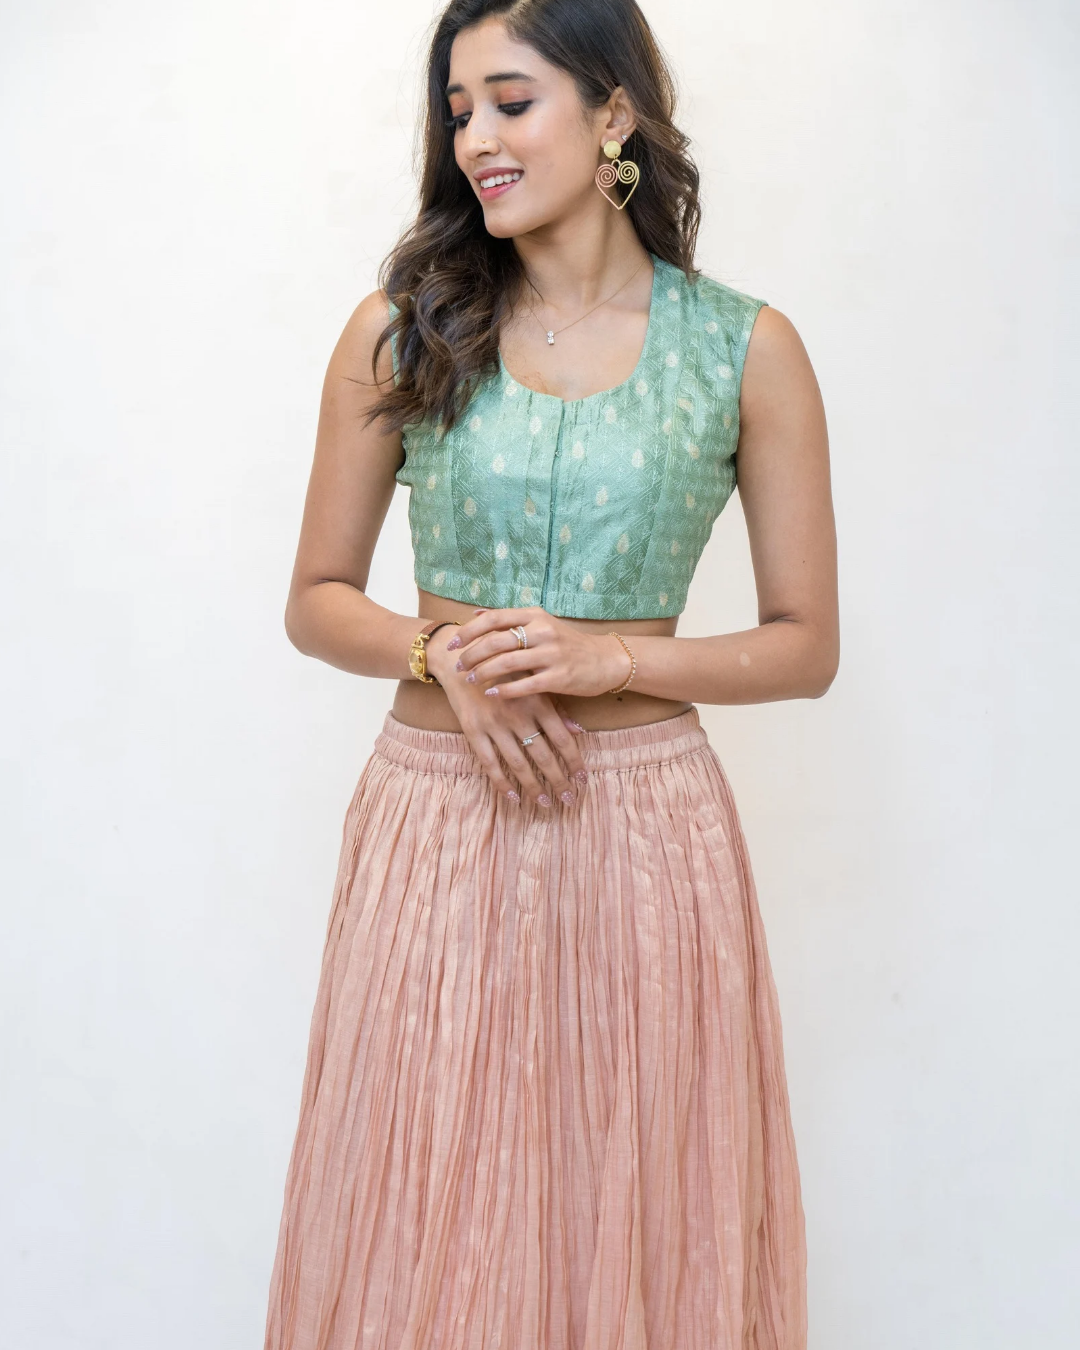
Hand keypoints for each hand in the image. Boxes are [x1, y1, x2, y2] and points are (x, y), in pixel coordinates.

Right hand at [425, 631, 589, 808]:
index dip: (574, 761)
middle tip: (570, 799)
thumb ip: (555, 705)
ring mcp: (494, 725)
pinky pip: (489, 763)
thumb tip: (578, 731)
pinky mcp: (473, 731)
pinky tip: (512, 797)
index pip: (562, 738)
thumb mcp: (532, 679)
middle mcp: (518, 715)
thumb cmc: (503, 667)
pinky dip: (501, 782)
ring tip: (545, 803)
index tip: (583, 779)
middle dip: (558, 780)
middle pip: (543, 756)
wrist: (460, 658)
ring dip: (533, 787)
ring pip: (518, 764)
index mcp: (536, 702)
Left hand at [442, 606, 632, 700]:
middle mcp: (542, 631)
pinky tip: (492, 694)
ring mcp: (551, 654)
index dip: (468, 631)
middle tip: (458, 667)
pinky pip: (524, 684)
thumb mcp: (542, 623)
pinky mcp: (559, 677)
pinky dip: (504, 689)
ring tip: (471, 680)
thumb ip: (511, 620)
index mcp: (535, 615)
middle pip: (495, 641)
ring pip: (506, 662)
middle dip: (471, 655)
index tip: (452, 644)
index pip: (494, 618)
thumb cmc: (568, 644)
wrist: (606, 660)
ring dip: (483, 672)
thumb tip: (476, 613)